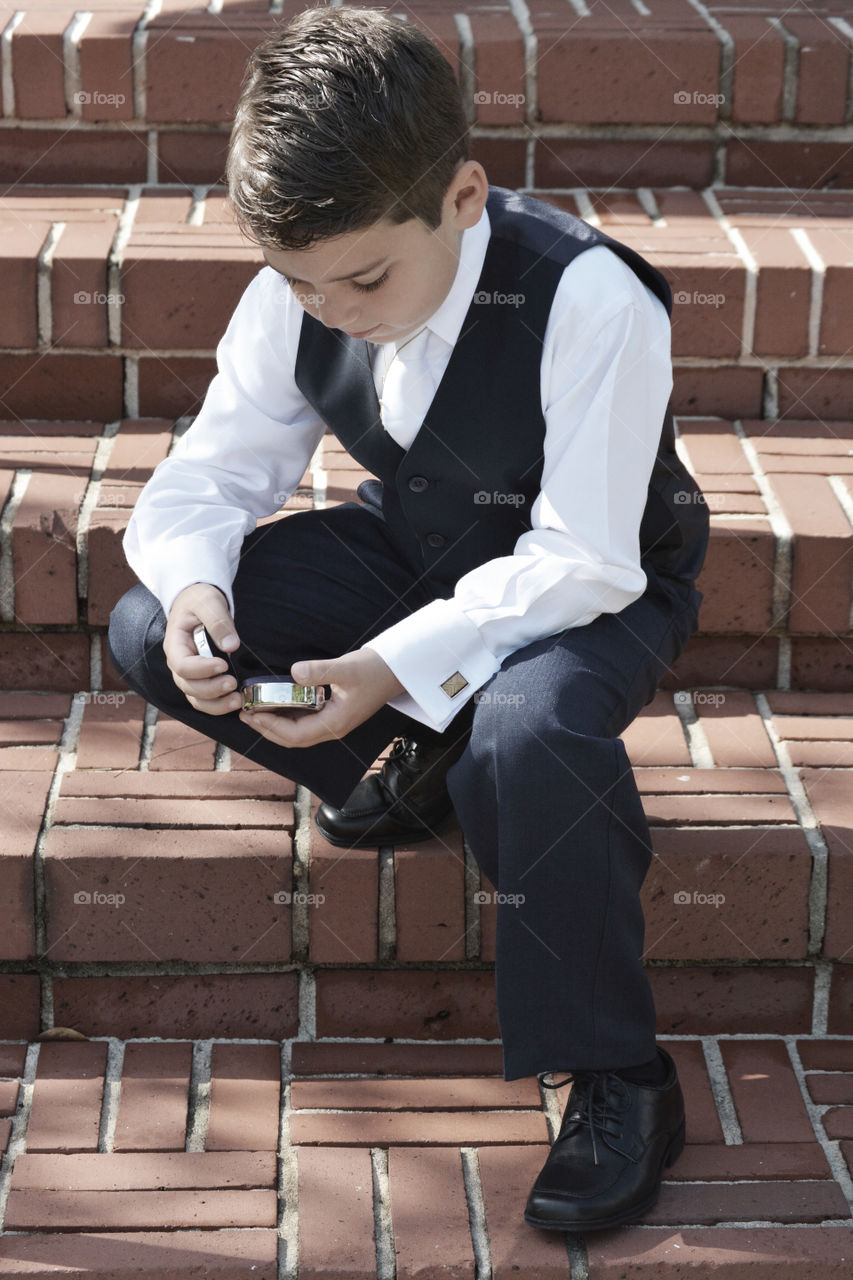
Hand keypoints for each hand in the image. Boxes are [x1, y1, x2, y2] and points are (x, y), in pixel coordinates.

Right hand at [164, 583, 241, 715]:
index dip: (201, 669)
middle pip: (188, 686)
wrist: (197, 602)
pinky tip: (236, 701)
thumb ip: (218, 622)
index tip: (224, 664)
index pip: (182, 665)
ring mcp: (189, 674)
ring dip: (216, 704)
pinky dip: (219, 705)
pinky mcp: (201, 679)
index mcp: (175, 644)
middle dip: (211, 690)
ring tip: (237, 700)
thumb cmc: (199, 599)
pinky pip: (205, 700)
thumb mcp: (209, 602)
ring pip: (196, 698)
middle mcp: (179, 663)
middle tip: (233, 684)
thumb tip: (231, 646)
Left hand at [239, 649, 404, 748]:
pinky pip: (304, 722)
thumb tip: (294, 673)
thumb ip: (320, 671)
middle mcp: (332, 728)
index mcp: (335, 723)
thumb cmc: (374, 670)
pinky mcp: (333, 714)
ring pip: (297, 733)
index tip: (251, 714)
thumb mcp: (347, 668)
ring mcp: (333, 723)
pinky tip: (275, 704)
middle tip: (245, 715)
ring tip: (254, 711)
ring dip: (274, 725)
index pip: (296, 735)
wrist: (395, 670)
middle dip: (267, 729)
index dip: (271, 727)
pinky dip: (286, 717)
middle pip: (293, 739)